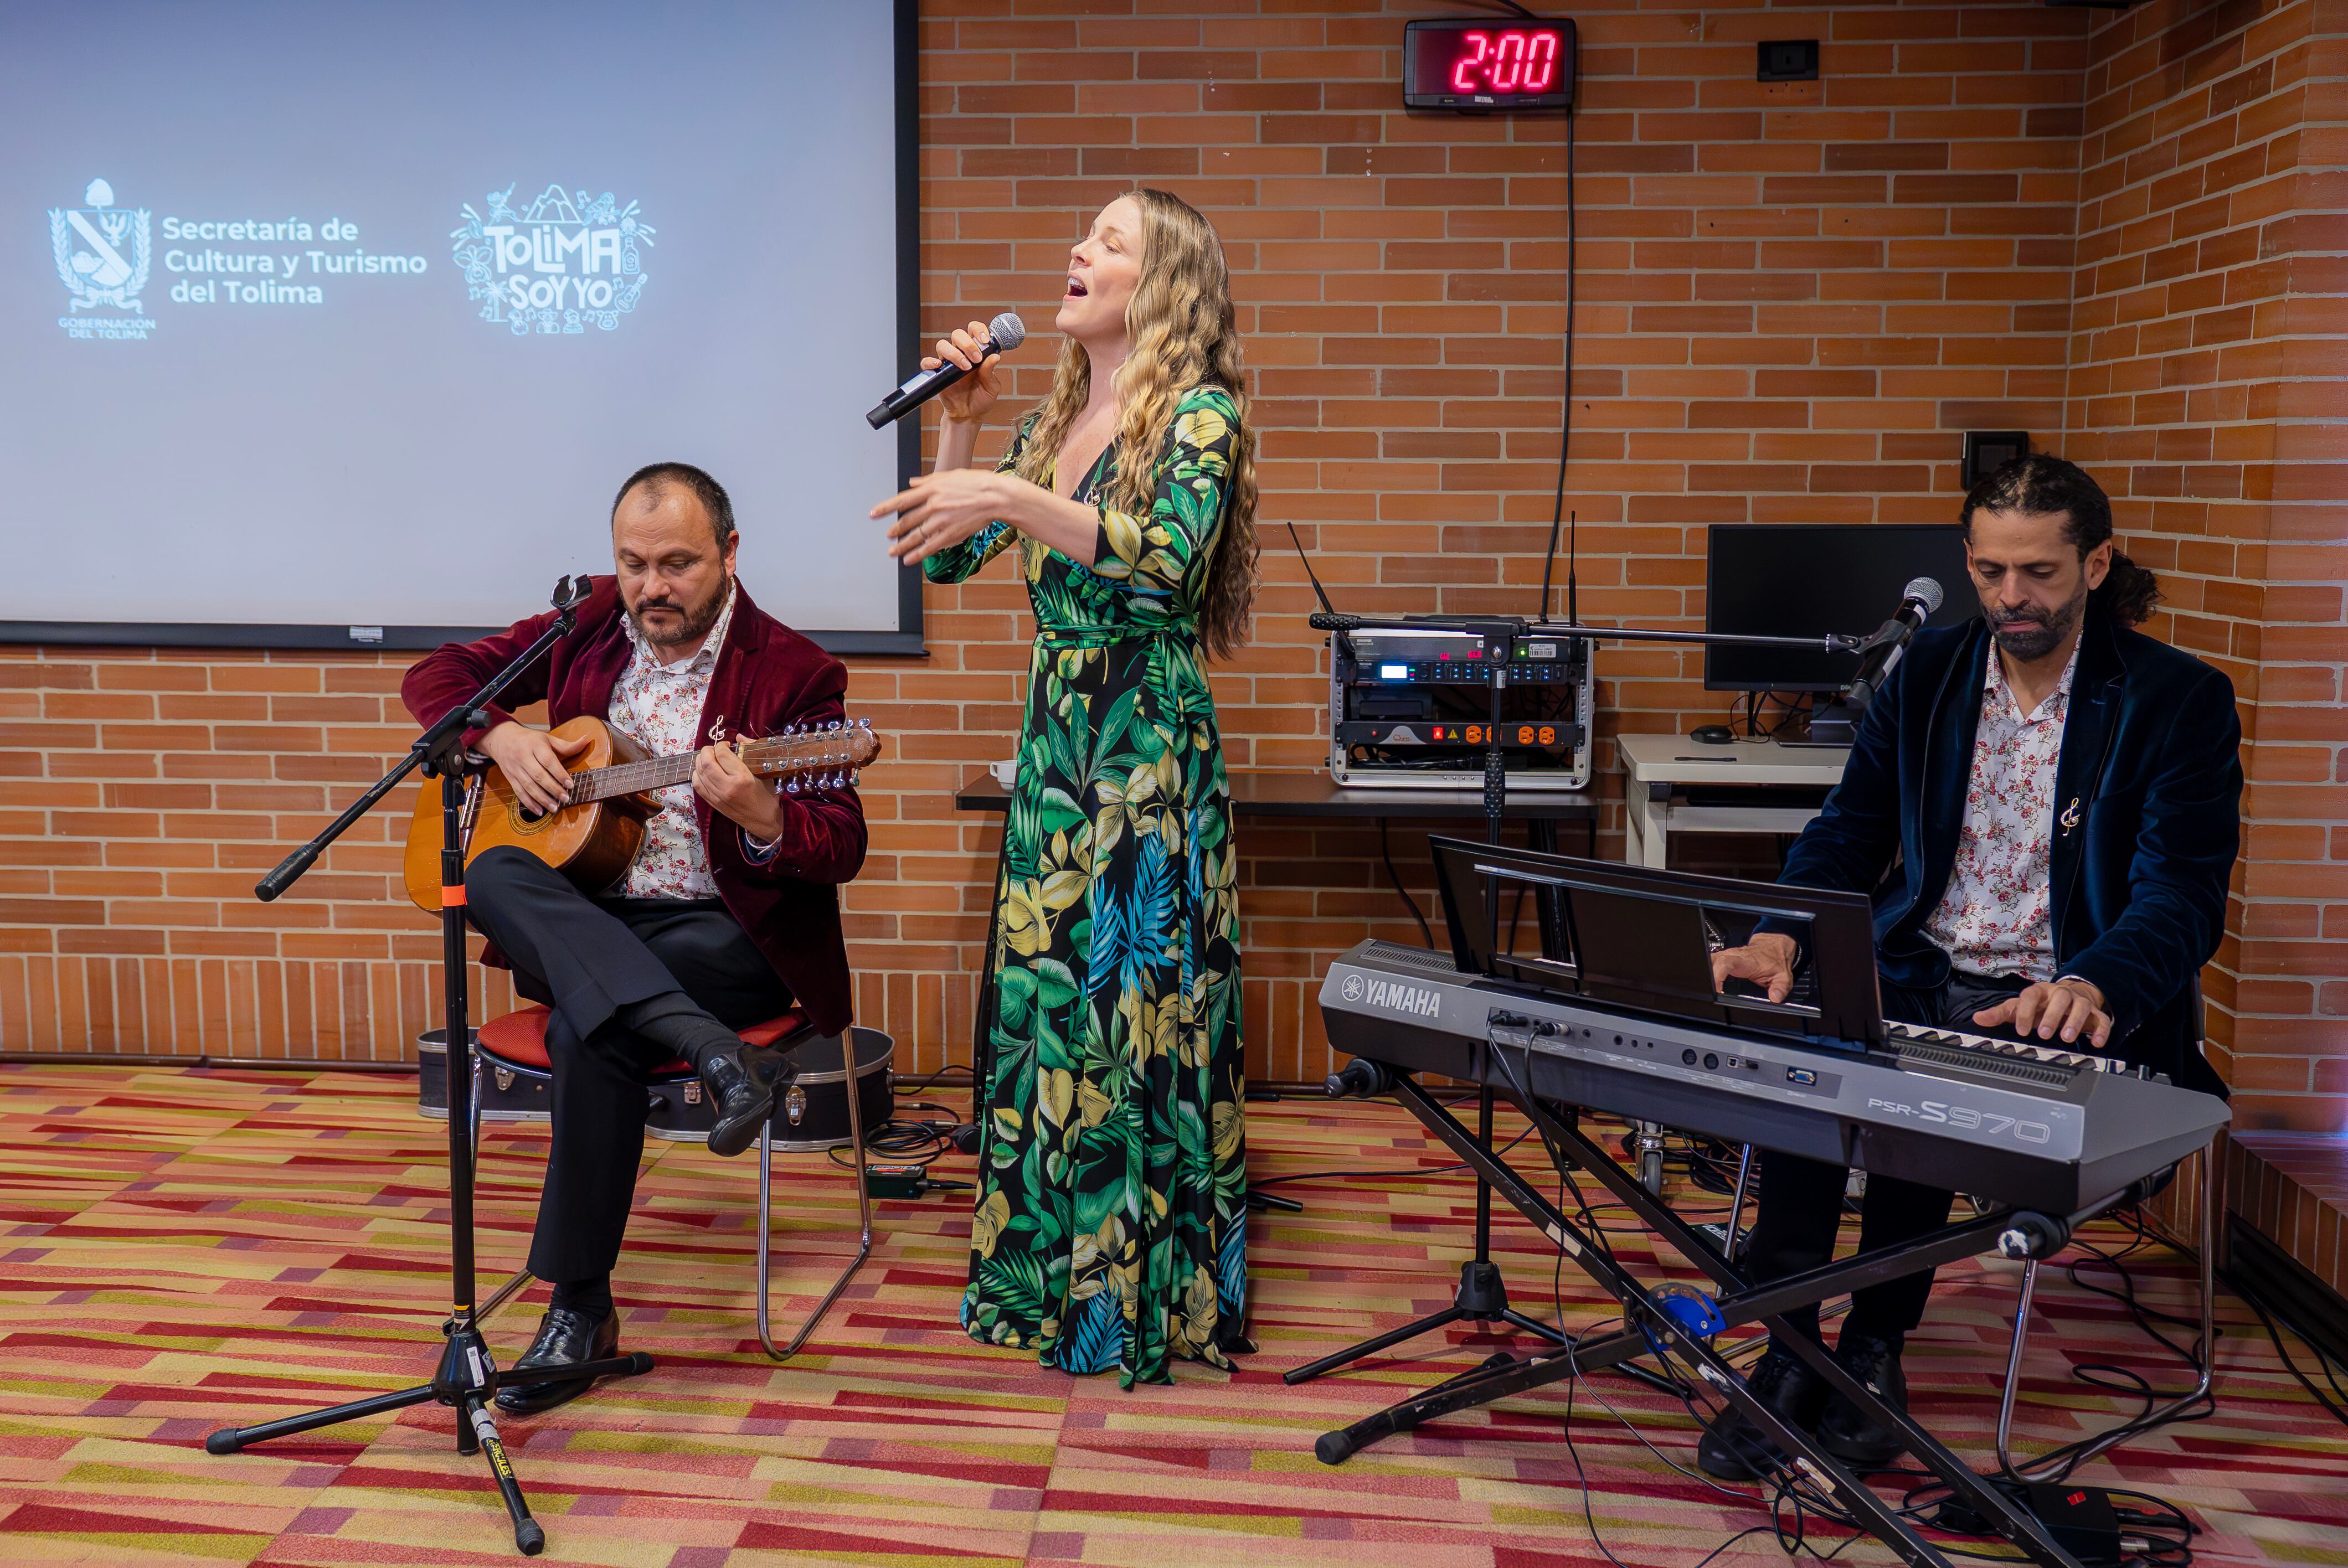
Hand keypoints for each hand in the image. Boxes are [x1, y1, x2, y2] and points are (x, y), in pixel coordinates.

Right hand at [481, 722, 589, 816]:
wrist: (500, 738)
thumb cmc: (529, 739)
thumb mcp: (547, 738)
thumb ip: (566, 745)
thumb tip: (586, 740)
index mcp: (535, 745)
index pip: (548, 761)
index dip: (559, 773)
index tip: (570, 784)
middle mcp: (523, 757)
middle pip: (538, 775)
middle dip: (553, 789)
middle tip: (565, 798)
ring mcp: (515, 768)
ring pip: (528, 786)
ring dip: (542, 799)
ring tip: (555, 808)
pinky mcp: (510, 778)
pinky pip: (519, 792)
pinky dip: (529, 803)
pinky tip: (539, 811)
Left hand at [692, 740, 781, 839]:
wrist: (766, 821)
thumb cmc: (768, 796)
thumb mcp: (764, 772)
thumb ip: (751, 751)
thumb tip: (739, 737)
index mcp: (742, 778)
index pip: (722, 754)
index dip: (721, 745)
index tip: (727, 745)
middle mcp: (727, 787)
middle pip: (706, 762)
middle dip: (707, 750)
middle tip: (714, 749)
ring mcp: (718, 796)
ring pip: (699, 773)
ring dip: (701, 761)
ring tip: (709, 758)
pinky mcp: (713, 803)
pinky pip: (698, 786)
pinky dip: (697, 775)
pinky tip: (704, 771)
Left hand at [872, 465, 1017, 563]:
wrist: (996, 497)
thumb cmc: (976, 483)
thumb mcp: (949, 475)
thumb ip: (928, 480)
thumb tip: (912, 482)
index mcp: (931, 489)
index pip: (902, 500)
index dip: (885, 508)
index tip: (874, 514)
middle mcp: (932, 505)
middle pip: (907, 520)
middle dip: (894, 530)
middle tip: (887, 536)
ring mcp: (941, 521)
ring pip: (915, 536)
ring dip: (901, 545)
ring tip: (892, 552)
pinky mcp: (950, 534)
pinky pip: (930, 547)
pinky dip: (917, 555)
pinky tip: (909, 560)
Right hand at [929, 319, 1001, 426]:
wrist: (969, 416)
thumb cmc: (981, 399)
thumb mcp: (991, 387)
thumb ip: (990, 372)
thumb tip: (995, 356)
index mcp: (976, 352)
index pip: (974, 331)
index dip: (978, 330)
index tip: (985, 340)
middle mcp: (961, 354)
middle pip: (957, 334)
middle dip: (967, 343)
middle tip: (976, 359)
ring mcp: (948, 363)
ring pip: (943, 345)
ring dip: (954, 353)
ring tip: (965, 367)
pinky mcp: (937, 374)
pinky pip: (927, 362)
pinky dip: (931, 361)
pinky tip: (939, 366)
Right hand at [1710, 932, 1799, 1003]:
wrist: (1774, 947)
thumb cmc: (1775, 961)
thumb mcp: (1783, 976)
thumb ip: (1780, 987)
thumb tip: (1775, 997)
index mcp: (1745, 960)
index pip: (1725, 963)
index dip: (1717, 975)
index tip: (1716, 988)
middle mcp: (1733, 956)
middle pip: (1712, 962)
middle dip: (1708, 977)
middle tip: (1711, 992)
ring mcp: (1726, 956)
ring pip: (1709, 960)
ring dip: (1706, 973)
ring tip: (1709, 989)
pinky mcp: (1723, 958)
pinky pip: (1711, 962)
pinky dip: (1708, 971)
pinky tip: (1710, 982)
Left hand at [1974, 977, 2111, 1049]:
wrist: (2069, 996)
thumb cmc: (2041, 1005)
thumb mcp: (2019, 1007)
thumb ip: (2000, 1014)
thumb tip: (1978, 1018)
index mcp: (2040, 992)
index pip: (2031, 996)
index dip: (2026, 1012)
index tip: (2022, 1031)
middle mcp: (2060, 994)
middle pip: (2059, 998)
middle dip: (2052, 1016)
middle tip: (2045, 1034)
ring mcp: (2079, 1002)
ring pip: (2081, 1006)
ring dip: (2075, 1022)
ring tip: (2067, 1038)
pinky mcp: (2095, 1013)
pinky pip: (2101, 1019)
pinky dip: (2101, 1030)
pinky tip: (2097, 1042)